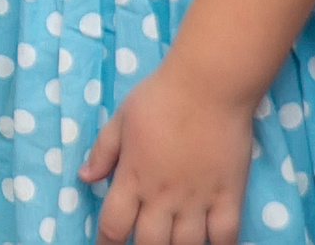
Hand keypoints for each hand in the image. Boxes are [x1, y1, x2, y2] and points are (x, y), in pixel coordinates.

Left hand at [80, 59, 255, 244]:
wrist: (209, 85)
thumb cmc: (160, 97)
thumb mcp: (120, 120)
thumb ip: (102, 151)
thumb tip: (85, 178)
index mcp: (133, 177)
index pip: (113, 226)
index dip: (105, 244)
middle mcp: (163, 195)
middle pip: (149, 244)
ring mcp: (198, 199)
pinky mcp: (229, 195)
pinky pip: (226, 236)